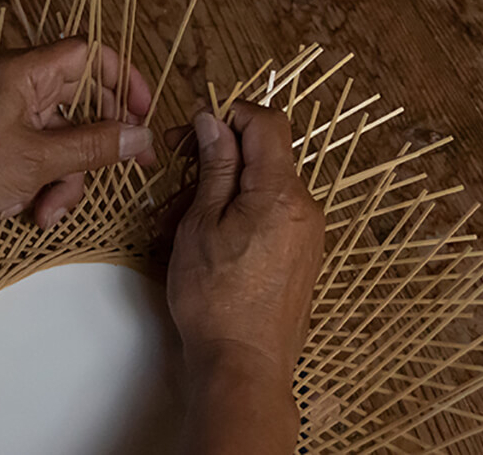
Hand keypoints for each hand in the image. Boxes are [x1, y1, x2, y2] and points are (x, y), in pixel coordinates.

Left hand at [0, 38, 154, 234]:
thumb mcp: (37, 160)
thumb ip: (94, 146)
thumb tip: (140, 136)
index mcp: (25, 73)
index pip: (88, 54)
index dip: (122, 79)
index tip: (142, 113)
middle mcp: (17, 88)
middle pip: (81, 105)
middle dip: (97, 146)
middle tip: (127, 170)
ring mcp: (6, 118)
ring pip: (61, 141)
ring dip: (64, 180)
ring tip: (47, 213)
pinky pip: (36, 159)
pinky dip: (38, 186)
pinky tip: (21, 210)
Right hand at [166, 102, 323, 386]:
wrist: (243, 365)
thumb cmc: (215, 299)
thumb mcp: (200, 223)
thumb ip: (214, 166)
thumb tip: (213, 121)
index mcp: (281, 191)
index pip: (266, 122)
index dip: (228, 116)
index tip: (193, 135)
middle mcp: (304, 207)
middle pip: (263, 156)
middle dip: (216, 161)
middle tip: (175, 185)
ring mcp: (306, 233)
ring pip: (261, 189)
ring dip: (220, 193)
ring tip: (178, 226)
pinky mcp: (300, 256)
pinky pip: (269, 217)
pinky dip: (237, 216)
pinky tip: (205, 243)